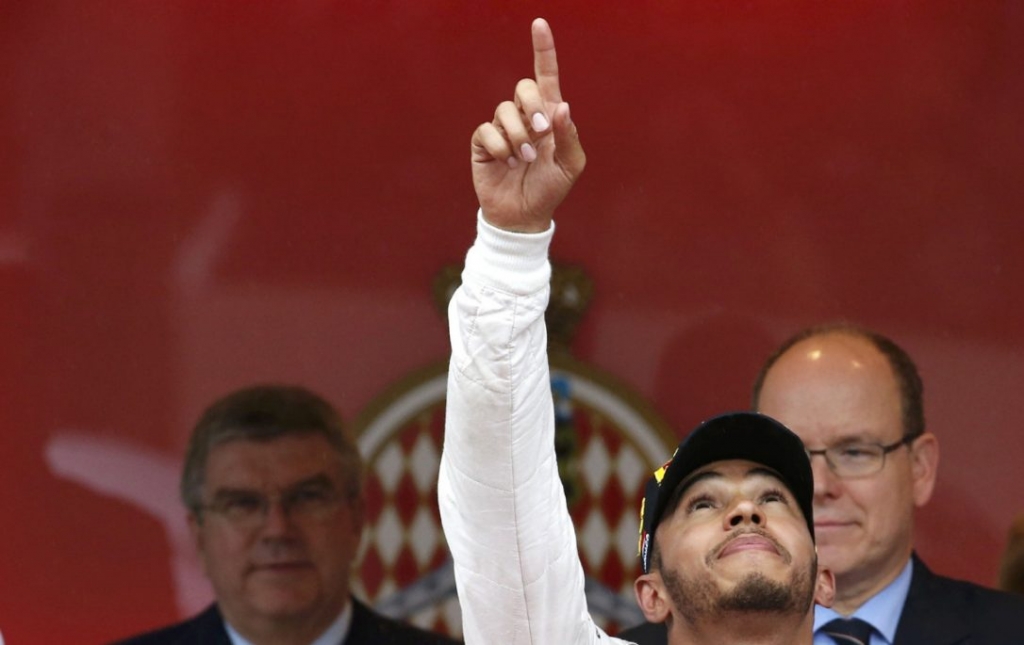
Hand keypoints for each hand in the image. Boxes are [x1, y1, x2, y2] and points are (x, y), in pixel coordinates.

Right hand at [471, 18, 585, 232]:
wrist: (524, 216)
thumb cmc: (550, 190)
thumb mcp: (570, 166)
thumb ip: (568, 136)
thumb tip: (562, 106)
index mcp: (549, 116)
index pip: (546, 76)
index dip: (543, 49)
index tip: (540, 23)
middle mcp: (524, 116)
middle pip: (524, 87)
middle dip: (533, 107)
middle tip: (541, 133)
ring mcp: (502, 128)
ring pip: (504, 109)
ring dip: (518, 135)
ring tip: (525, 158)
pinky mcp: (483, 143)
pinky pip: (487, 130)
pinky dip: (500, 147)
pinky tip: (507, 162)